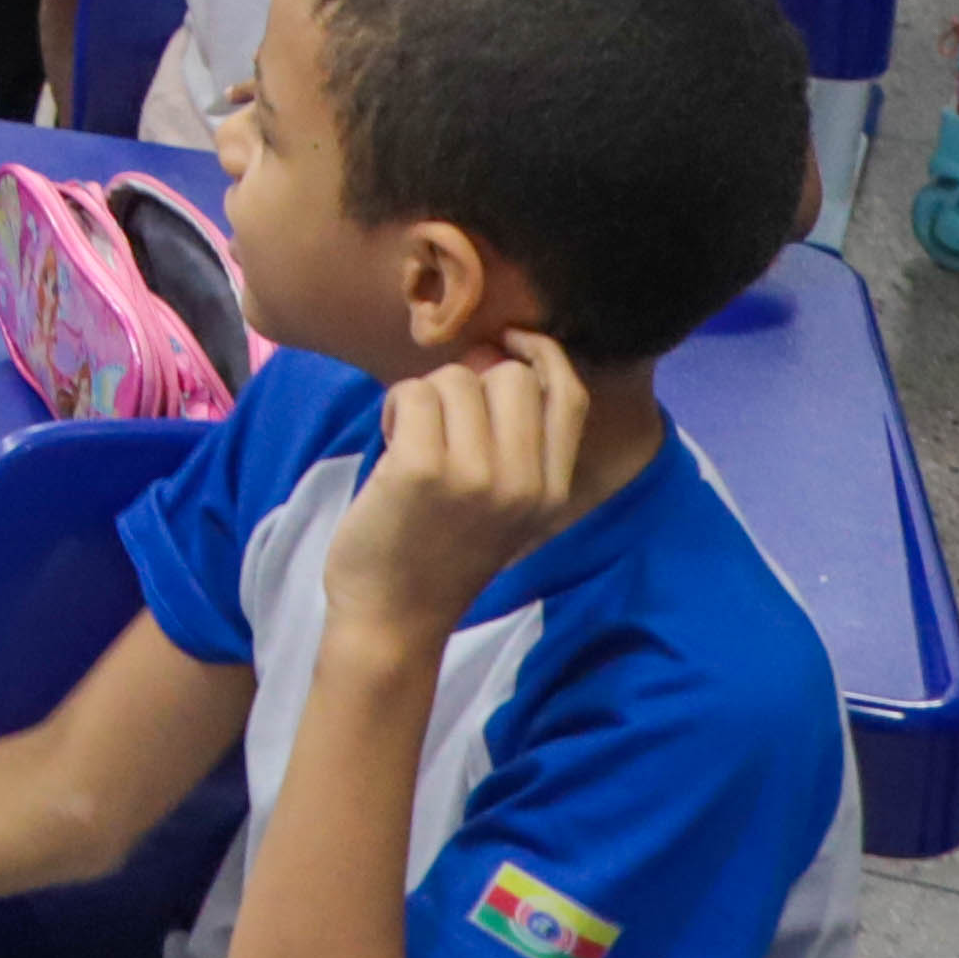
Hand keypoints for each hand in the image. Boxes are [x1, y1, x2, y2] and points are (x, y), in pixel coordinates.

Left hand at [326, 332, 589, 635]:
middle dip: (466, 384)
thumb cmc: (438, 553)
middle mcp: (526, 483)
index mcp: (553, 492)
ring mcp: (478, 477)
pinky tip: (390, 447)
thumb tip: (497, 357)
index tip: (510, 339)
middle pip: (510, 377)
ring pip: (456, 379)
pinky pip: (413, 393)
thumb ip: (518, 447)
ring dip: (423, 400)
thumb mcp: (505, 509)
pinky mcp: (423, 470)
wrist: (393, 618)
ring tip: (411, 445)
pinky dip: (394, 409)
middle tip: (438, 425)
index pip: (568, 396)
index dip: (542, 354)